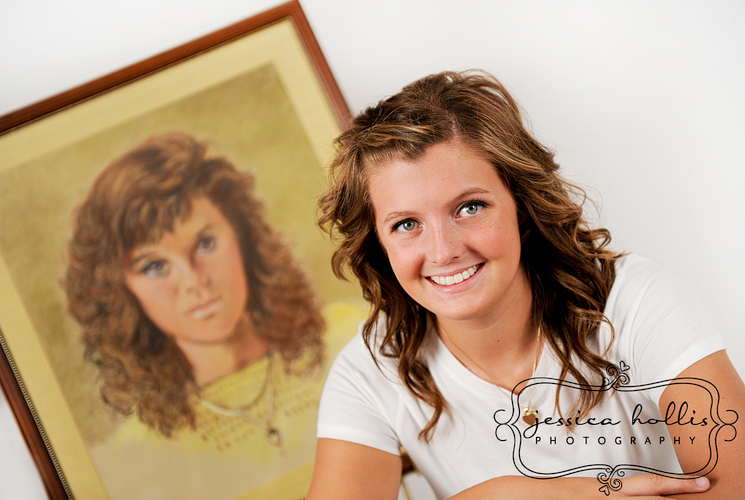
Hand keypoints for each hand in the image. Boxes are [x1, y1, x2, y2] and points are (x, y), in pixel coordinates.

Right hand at [451, 474, 709, 498]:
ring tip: (688, 497)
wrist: (508, 496)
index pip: (643, 484)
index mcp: (598, 488)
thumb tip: (617, 493)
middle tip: (706, 486)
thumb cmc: (538, 496)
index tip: (697, 482)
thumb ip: (597, 493)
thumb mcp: (574, 492)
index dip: (673, 484)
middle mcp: (600, 496)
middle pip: (647, 496)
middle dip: (677, 493)